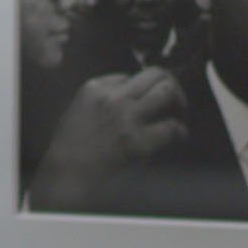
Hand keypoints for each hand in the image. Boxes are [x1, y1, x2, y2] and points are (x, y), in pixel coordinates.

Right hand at [26, 67, 187, 209]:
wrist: (66, 173)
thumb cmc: (68, 145)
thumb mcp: (77, 109)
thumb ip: (101, 98)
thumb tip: (131, 96)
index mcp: (95, 88)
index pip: (130, 75)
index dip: (141, 88)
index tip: (145, 99)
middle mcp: (114, 97)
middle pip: (155, 74)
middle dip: (169, 83)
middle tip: (173, 98)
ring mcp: (127, 118)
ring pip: (167, 91)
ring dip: (179, 100)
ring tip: (180, 112)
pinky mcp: (139, 141)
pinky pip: (170, 127)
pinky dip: (179, 130)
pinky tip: (179, 136)